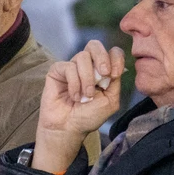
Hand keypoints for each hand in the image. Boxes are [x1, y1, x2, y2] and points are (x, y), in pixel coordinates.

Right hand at [31, 41, 123, 173]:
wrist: (68, 129)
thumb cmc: (88, 117)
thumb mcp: (110, 101)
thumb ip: (115, 82)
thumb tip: (114, 65)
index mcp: (103, 71)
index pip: (112, 52)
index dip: (115, 59)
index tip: (114, 75)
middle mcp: (87, 66)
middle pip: (95, 45)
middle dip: (102, 57)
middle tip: (104, 74)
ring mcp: (72, 67)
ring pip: (82, 57)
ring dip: (87, 78)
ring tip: (86, 96)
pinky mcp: (57, 71)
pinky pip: (69, 67)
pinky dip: (74, 83)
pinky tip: (74, 97)